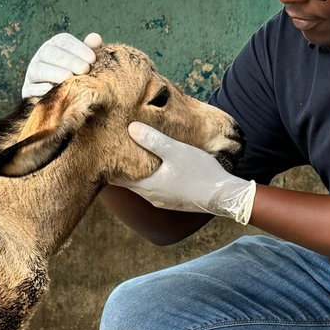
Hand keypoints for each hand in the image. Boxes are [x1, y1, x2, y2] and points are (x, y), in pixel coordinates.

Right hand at [21, 32, 102, 97]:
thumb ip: (91, 51)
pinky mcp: (27, 92)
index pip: (63, 41)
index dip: (77, 48)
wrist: (67, 103)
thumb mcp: (86, 63)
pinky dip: (39, 89)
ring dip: (54, 73)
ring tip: (69, 77)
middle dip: (68, 60)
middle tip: (84, 69)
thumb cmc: (79, 78)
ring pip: (37, 70)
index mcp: (54, 46)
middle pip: (49, 53)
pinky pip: (30, 89)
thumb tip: (95, 38)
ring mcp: (31, 75)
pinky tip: (50, 89)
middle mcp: (40, 57)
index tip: (92, 59)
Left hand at [116, 122, 255, 224]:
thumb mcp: (175, 150)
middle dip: (123, 167)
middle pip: (128, 181)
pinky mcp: (172, 201)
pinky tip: (157, 168)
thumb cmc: (199, 172)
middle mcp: (150, 196)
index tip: (105, 151)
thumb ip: (152, 140)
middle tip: (116, 150)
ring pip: (142, 185)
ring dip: (138, 172)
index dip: (111, 164)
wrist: (223, 196)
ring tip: (134, 156)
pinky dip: (150, 178)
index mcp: (147, 185)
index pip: (117, 177)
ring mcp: (161, 200)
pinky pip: (154, 188)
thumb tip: (131, 128)